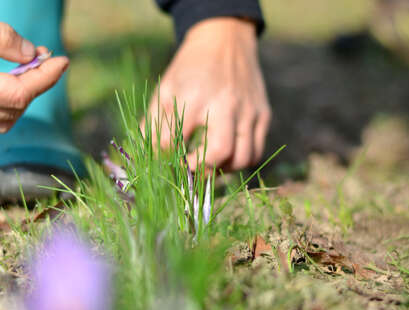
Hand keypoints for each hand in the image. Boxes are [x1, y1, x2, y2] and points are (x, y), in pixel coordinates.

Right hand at [0, 9, 68, 132]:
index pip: (18, 93)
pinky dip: (8, 103)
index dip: (45, 77)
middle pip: (15, 107)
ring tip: (31, 67)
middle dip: (37, 83)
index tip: (63, 60)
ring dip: (25, 95)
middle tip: (46, 57)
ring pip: (5, 118)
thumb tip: (33, 54)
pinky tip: (10, 81)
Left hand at [146, 17, 270, 170]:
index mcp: (192, 97)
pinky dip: (241, 161)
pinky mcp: (263, 114)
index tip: (166, 163)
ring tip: (210, 166)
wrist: (224, 39)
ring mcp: (247, 110)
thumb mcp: (165, 88)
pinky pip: (256, 150)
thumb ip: (153, 123)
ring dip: (224, 170)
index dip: (166, 159)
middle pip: (218, 152)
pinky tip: (228, 158)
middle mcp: (224, 104)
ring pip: (243, 157)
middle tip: (190, 171)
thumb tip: (146, 156)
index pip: (174, 141)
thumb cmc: (189, 68)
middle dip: (201, 170)